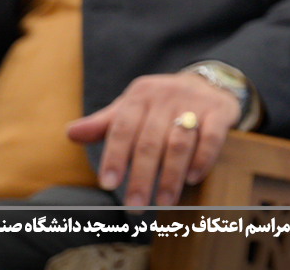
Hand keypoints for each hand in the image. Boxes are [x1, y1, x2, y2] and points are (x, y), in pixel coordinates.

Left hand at [65, 71, 241, 207]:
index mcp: (139, 95)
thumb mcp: (132, 108)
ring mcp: (194, 102)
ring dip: (170, 175)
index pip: (122, 128)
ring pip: (179, 142)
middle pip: (149, 141)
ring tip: (163, 202)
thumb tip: (70, 133)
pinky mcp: (219, 110)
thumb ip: (104, 124)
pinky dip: (202, 158)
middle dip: (141, 177)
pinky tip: (192, 178)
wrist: (208, 82)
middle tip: (135, 206)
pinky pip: (210, 137)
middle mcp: (166, 95)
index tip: (109, 184)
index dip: (115, 157)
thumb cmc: (161, 105)